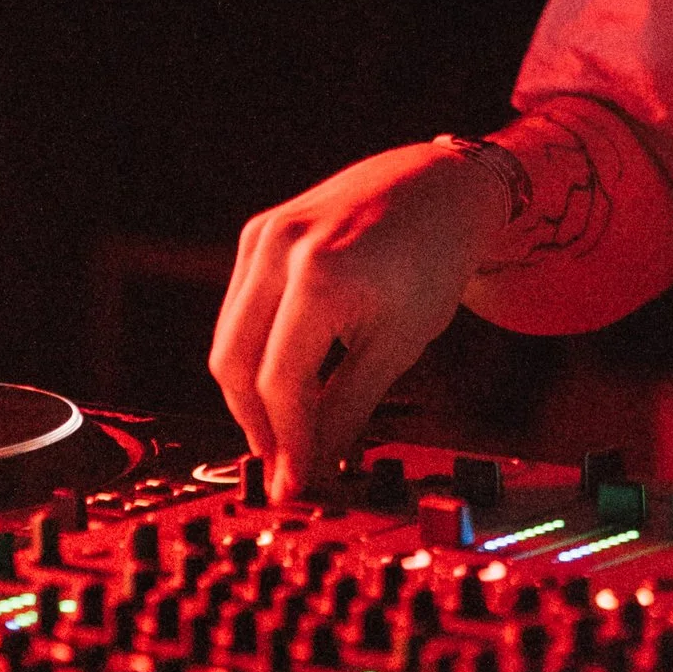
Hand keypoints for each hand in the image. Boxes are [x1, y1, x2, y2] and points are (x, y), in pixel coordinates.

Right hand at [208, 142, 508, 497]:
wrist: (444, 187)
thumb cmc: (435, 261)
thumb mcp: (399, 345)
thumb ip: (347, 410)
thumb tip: (310, 468)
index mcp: (320, 276)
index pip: (279, 383)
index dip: (283, 443)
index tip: (292, 485)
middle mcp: (279, 248)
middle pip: (235, 364)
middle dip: (257, 423)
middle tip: (284, 464)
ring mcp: (263, 235)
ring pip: (229, 338)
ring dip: (249, 392)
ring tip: (285, 431)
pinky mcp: (258, 231)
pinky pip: (239, 307)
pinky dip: (253, 349)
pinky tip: (285, 380)